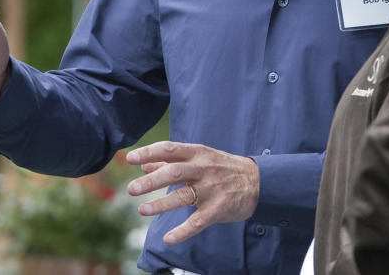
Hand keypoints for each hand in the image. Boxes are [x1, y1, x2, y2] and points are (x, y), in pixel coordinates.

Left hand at [125, 141, 259, 244]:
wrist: (258, 182)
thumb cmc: (223, 168)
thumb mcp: (200, 157)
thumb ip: (171, 161)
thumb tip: (144, 164)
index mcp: (198, 153)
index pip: (169, 149)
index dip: (148, 153)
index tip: (129, 159)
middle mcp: (204, 169)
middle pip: (174, 173)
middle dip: (151, 182)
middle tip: (131, 189)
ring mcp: (211, 190)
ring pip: (183, 197)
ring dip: (160, 204)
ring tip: (142, 210)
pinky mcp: (218, 209)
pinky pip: (198, 223)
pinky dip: (182, 232)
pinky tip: (169, 239)